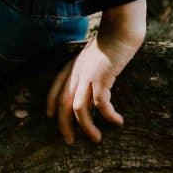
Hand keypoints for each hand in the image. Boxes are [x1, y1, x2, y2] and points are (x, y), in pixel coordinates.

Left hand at [45, 24, 140, 144]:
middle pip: (62, 105)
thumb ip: (89, 69)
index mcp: (71, 67)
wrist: (121, 30)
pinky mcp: (102, 78)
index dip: (51, 105)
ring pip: (79, 109)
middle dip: (64, 126)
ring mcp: (86, 76)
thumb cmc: (111, 42)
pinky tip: (118, 122)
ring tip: (97, 139)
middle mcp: (75, 73)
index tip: (51, 118)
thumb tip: (94, 84)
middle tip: (69, 141)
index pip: (55, 89)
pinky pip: (100, 104)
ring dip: (87, 127)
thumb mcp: (93, 57)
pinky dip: (108, 116)